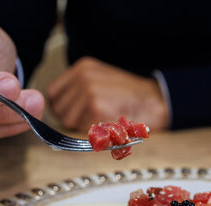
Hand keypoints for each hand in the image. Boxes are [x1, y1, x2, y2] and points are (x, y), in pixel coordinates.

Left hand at [47, 57, 168, 131]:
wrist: (157, 102)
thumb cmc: (131, 97)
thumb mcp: (102, 81)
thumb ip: (79, 90)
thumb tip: (57, 109)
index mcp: (83, 67)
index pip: (53, 93)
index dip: (62, 108)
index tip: (76, 114)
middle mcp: (83, 76)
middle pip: (58, 109)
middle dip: (71, 119)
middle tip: (92, 120)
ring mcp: (89, 90)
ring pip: (68, 121)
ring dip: (82, 127)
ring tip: (102, 121)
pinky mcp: (96, 106)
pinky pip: (82, 128)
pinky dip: (93, 133)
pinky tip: (109, 125)